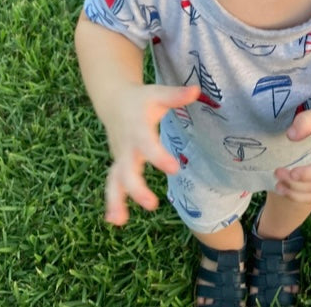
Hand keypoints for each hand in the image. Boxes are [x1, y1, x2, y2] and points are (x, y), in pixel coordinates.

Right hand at [103, 83, 200, 224]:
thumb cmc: (141, 99)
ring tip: (121, 221)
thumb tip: (198, 90)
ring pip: (114, 181)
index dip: (159, 157)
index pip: (147, 144)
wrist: (115, 101)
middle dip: (136, 188)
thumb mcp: (158, 94)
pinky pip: (112, 184)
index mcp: (137, 128)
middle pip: (127, 170)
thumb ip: (176, 96)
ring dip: (116, 200)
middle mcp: (127, 146)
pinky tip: (116, 220)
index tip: (174, 169)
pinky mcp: (118, 164)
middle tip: (152, 203)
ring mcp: (120, 157)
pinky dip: (112, 202)